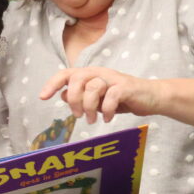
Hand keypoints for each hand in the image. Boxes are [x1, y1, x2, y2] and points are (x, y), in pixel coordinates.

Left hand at [39, 67, 162, 123]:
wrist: (151, 97)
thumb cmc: (121, 98)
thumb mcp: (97, 98)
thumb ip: (80, 95)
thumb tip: (61, 94)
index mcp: (90, 74)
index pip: (66, 74)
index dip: (52, 83)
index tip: (42, 97)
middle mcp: (100, 73)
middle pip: (77, 79)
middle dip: (74, 99)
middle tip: (78, 115)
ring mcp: (114, 79)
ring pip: (93, 87)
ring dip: (90, 108)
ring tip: (92, 120)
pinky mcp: (127, 87)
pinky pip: (111, 96)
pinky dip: (106, 110)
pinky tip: (108, 118)